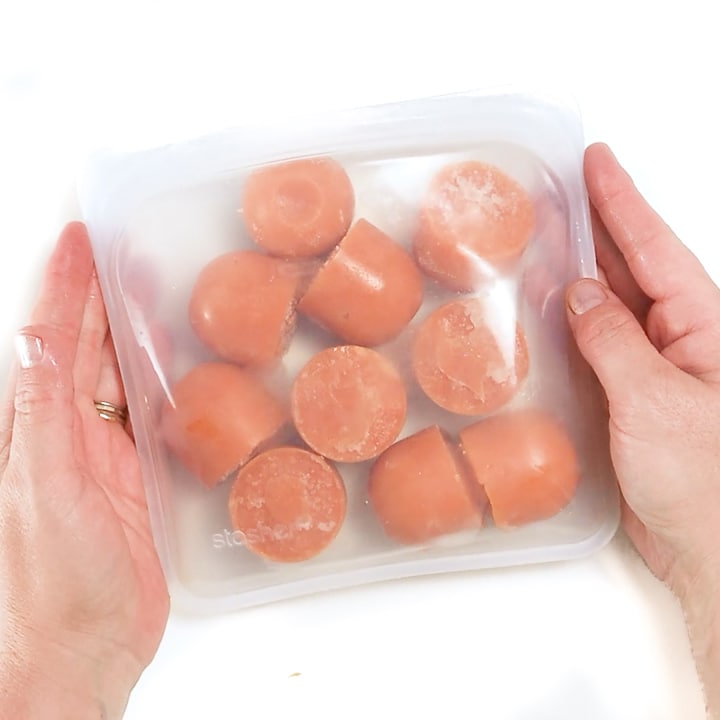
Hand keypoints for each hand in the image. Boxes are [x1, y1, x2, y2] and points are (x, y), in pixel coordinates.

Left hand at [0, 223, 168, 718]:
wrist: (82, 650)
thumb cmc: (48, 583)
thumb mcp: (40, 491)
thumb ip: (41, 415)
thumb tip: (35, 340)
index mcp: (34, 428)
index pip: (49, 339)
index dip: (63, 285)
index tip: (78, 238)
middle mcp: (67, 434)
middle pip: (86, 348)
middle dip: (99, 295)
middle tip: (122, 250)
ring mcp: (104, 455)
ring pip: (119, 378)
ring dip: (131, 332)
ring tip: (151, 290)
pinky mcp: (137, 479)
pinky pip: (151, 418)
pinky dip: (161, 385)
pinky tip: (174, 366)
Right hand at [565, 143, 719, 714]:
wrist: (707, 549)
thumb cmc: (704, 479)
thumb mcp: (655, 399)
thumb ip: (613, 339)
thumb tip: (580, 291)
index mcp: (702, 325)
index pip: (656, 247)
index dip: (622, 202)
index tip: (595, 160)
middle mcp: (678, 338)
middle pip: (631, 268)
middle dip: (595, 228)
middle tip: (555, 192)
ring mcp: (651, 367)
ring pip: (608, 308)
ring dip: (576, 277)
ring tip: (540, 243)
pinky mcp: (628, 397)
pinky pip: (594, 348)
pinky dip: (568, 329)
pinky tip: (543, 316)